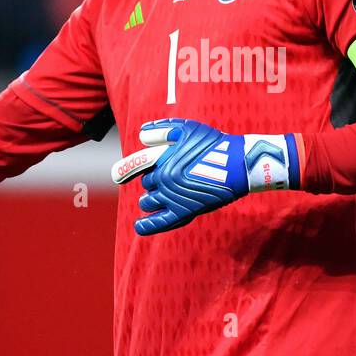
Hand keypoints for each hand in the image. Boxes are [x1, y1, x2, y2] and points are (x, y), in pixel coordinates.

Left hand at [111, 118, 298, 235]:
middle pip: (147, 184)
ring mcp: (174, 198)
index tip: (118, 176)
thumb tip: (142, 134)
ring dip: (151, 199)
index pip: (137, 167)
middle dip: (153, 181)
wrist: (237, 164)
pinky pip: (160, 222)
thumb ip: (162, 130)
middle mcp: (165, 181)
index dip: (125, 171)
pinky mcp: (185, 212)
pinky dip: (148, 225)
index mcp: (163, 161)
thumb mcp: (187, 129)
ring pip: (149, 202)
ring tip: (161, 195)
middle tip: (168, 176)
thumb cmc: (213, 144)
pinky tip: (139, 226)